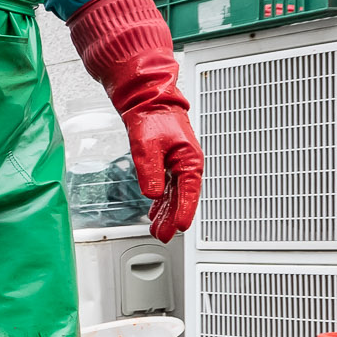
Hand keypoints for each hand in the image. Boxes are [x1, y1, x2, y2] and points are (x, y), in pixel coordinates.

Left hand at [123, 104, 202, 242]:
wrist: (147, 101)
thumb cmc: (152, 118)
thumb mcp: (147, 146)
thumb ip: (150, 171)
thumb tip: (153, 194)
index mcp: (188, 159)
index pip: (189, 190)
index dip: (185, 210)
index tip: (180, 226)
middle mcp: (186, 163)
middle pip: (181, 197)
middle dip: (172, 217)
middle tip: (163, 235)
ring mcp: (177, 164)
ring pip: (173, 194)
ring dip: (166, 212)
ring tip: (158, 230)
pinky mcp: (167, 163)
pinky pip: (167, 187)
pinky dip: (161, 201)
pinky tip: (155, 211)